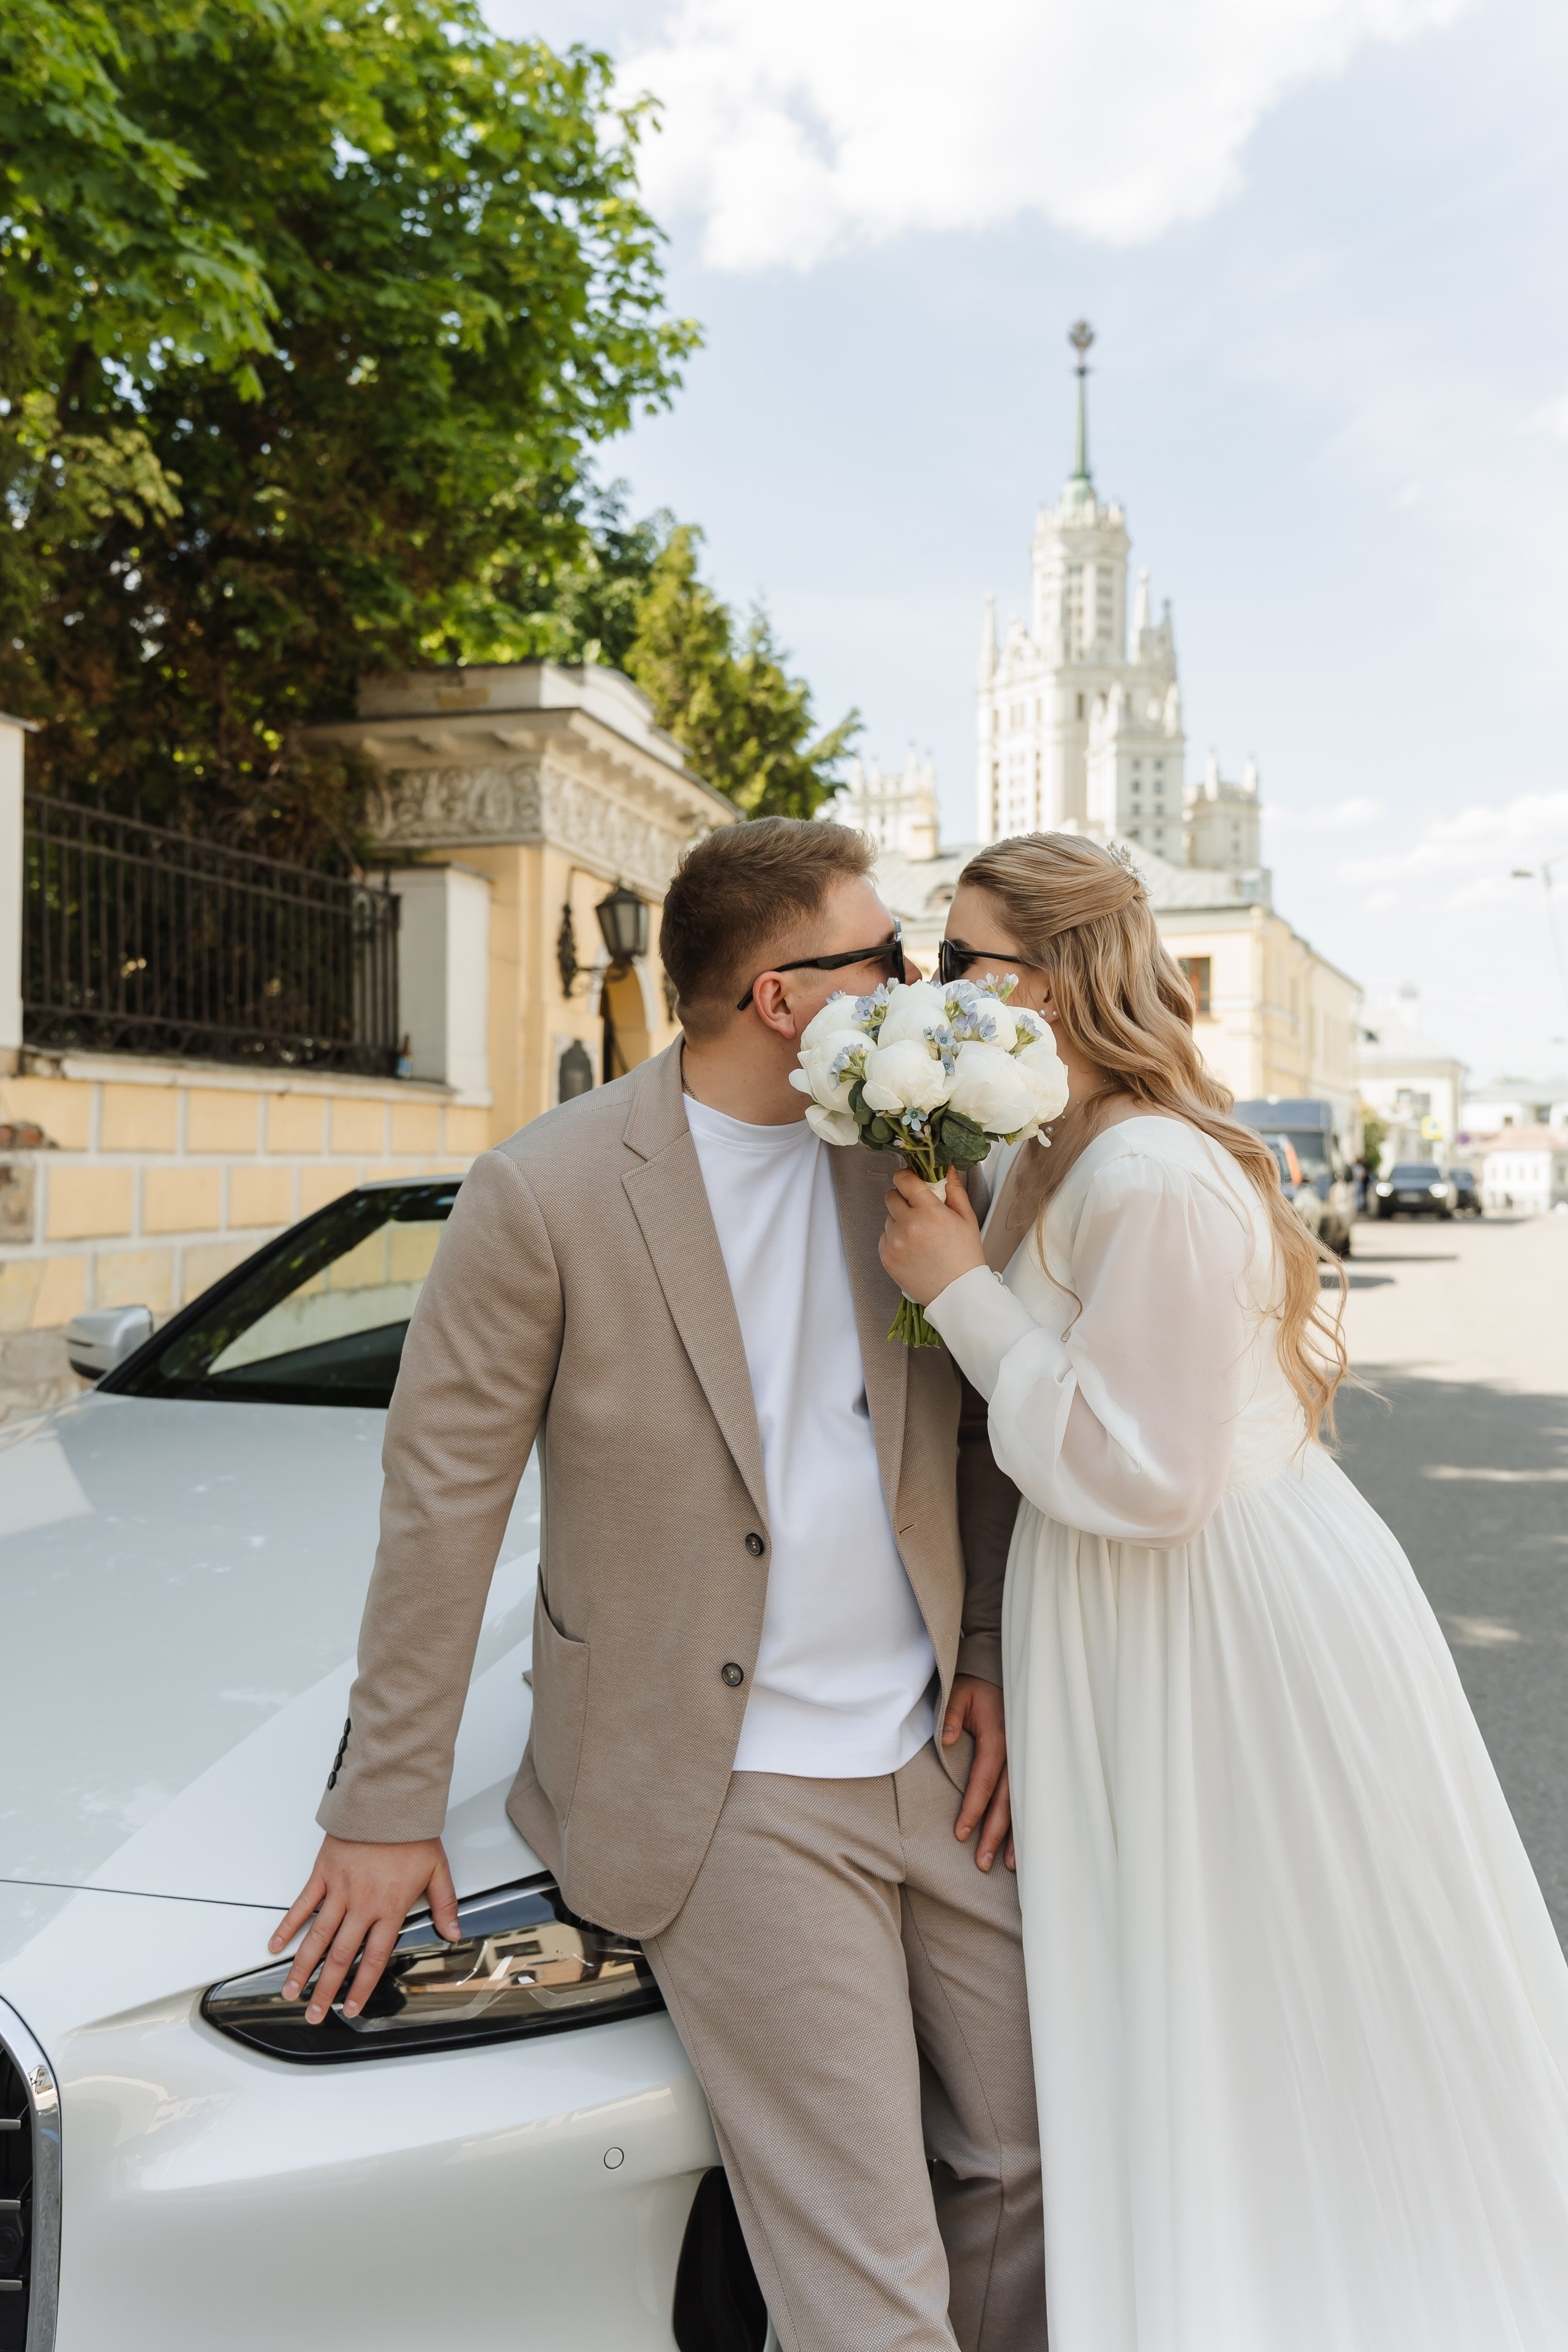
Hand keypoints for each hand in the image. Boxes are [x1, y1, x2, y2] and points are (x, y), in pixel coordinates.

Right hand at [269, 1834, 459, 2021]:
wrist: (388, 1799)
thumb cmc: (411, 1833)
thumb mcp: (438, 1870)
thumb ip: (444, 1905)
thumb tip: (453, 1932)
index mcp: (390, 1907)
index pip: (374, 1958)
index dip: (362, 1987)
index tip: (351, 2007)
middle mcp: (362, 1904)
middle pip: (340, 1957)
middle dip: (326, 1989)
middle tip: (315, 2013)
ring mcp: (339, 1890)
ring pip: (316, 1938)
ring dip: (302, 1968)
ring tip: (291, 1991)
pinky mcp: (323, 1873)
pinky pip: (302, 1905)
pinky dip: (288, 1926)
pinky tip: (276, 1946)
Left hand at [880, 1167, 985, 1305]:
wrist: (957, 1293)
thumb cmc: (965, 1257)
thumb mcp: (967, 1219)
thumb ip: (955, 1190)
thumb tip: (947, 1168)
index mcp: (929, 1212)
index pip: (904, 1180)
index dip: (906, 1177)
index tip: (911, 1181)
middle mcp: (908, 1225)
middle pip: (891, 1196)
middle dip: (902, 1198)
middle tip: (917, 1210)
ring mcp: (894, 1242)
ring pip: (888, 1218)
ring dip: (899, 1220)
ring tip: (919, 1235)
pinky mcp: (886, 1257)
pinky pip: (885, 1237)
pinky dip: (895, 1239)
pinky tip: (912, 1248)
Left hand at [943, 1673, 1014, 1871]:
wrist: (1006, 1682)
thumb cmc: (976, 1690)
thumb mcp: (958, 1695)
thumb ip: (950, 1716)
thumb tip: (945, 1740)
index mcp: (999, 1738)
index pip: (984, 1780)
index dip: (973, 1808)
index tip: (960, 1833)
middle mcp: (1017, 1754)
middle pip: (1007, 1801)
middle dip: (995, 1834)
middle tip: (982, 1862)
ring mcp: (1027, 1762)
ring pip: (1023, 1805)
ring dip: (1016, 1836)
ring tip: (1008, 1866)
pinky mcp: (1031, 1767)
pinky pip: (1030, 1799)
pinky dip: (1027, 1824)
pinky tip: (1025, 1847)